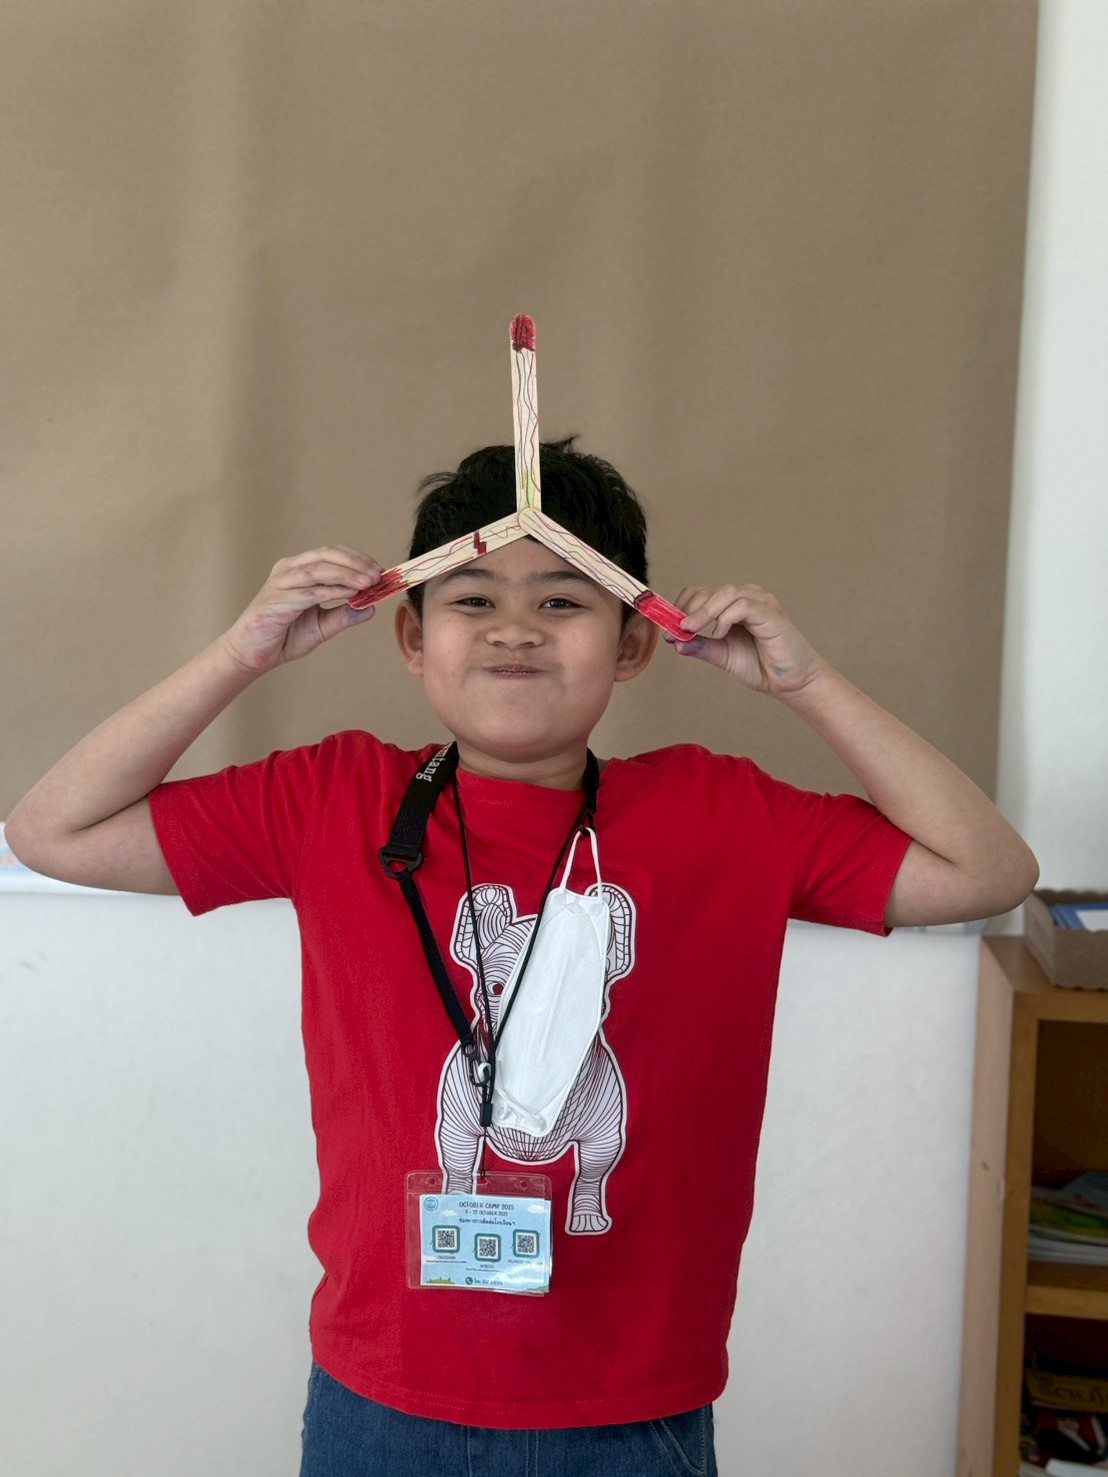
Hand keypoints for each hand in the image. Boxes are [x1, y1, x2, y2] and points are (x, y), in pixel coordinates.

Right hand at [221, 547, 382, 672]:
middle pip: (325, 555)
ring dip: (346, 575)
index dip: (356, 559)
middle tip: (377, 575)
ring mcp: (279, 584)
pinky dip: (331, 591)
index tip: (379, 570)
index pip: (330, 554)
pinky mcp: (275, 602)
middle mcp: (287, 571)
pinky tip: (349, 595)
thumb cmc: (283, 637)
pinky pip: (308, 592)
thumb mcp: (322, 626)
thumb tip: (371, 608)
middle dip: (354, 563)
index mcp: (296, 570)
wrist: (253, 655)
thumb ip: (344, 616)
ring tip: (368, 583)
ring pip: (317, 570)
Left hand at [666, 583, 827, 696]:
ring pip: (724, 593)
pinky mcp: (770, 612)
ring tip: (689, 629)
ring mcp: (759, 602)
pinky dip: (725, 618)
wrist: (790, 682)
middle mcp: (746, 598)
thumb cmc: (761, 665)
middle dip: (688, 609)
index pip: (701, 594)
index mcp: (732, 606)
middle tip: (676, 629)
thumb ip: (701, 647)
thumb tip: (675, 641)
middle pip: (709, 591)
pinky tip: (719, 634)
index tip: (668, 627)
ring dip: (702, 611)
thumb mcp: (722, 656)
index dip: (681, 607)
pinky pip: (742, 606)